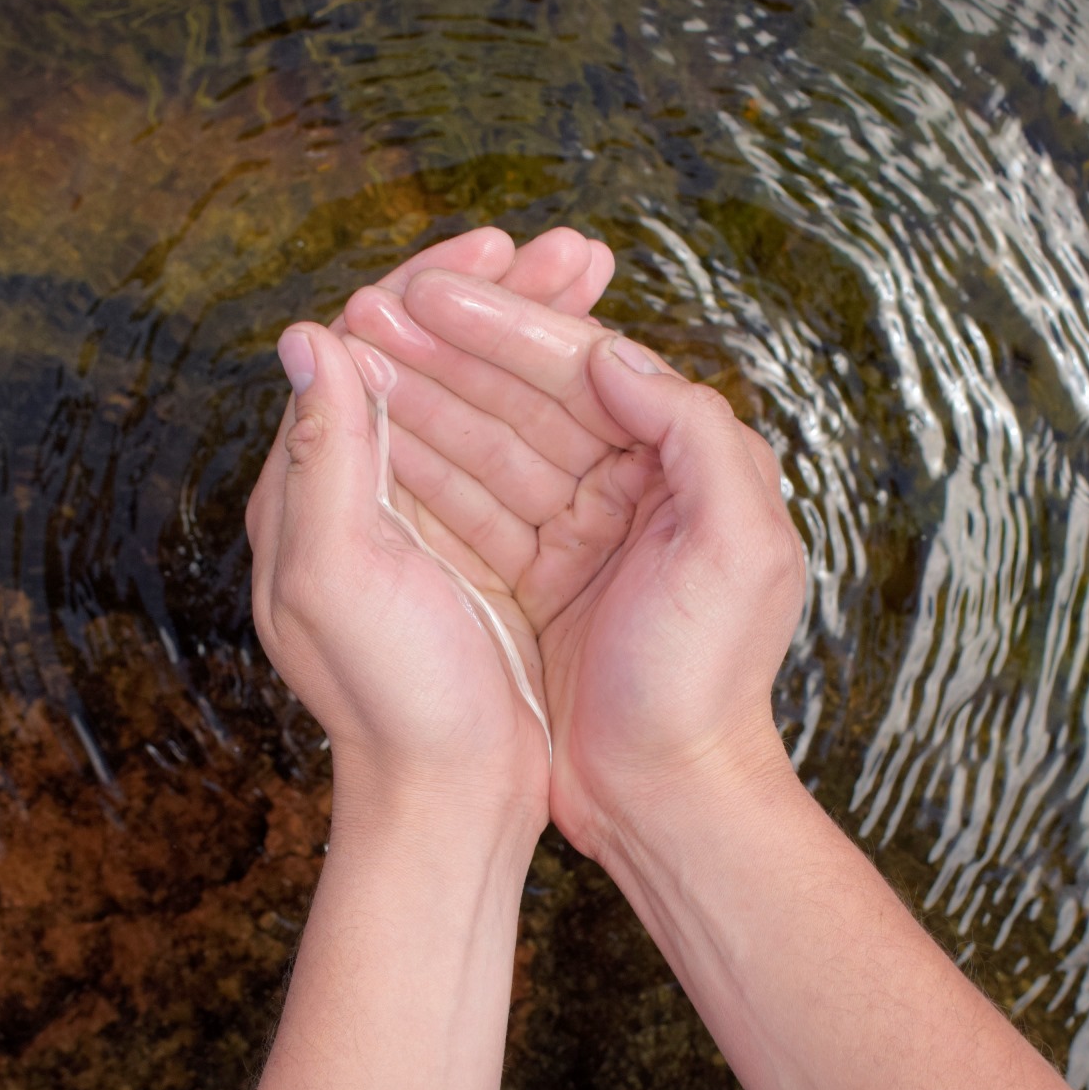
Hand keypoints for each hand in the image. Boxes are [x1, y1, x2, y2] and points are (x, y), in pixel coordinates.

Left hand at [246, 232, 616, 832]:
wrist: (449, 804)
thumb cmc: (394, 699)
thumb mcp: (339, 573)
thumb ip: (321, 456)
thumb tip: (311, 336)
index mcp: (313, 489)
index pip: (367, 348)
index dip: (434, 286)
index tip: (504, 243)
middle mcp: (363, 497)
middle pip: (431, 363)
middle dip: (502, 296)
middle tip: (579, 248)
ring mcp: (427, 528)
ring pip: (481, 401)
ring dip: (538, 338)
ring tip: (602, 285)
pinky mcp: (483, 561)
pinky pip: (517, 457)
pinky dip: (558, 406)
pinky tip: (610, 379)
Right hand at [338, 267, 806, 856]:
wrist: (669, 797)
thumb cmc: (710, 679)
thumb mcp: (738, 547)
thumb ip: (696, 435)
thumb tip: (616, 353)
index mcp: (682, 465)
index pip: (585, 371)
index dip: (507, 325)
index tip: (432, 292)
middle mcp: (625, 489)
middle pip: (523, 396)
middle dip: (447, 348)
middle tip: (369, 309)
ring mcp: (570, 537)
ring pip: (482, 444)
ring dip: (418, 397)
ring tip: (350, 352)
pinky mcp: (527, 584)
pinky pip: (462, 510)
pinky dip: (415, 470)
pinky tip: (363, 432)